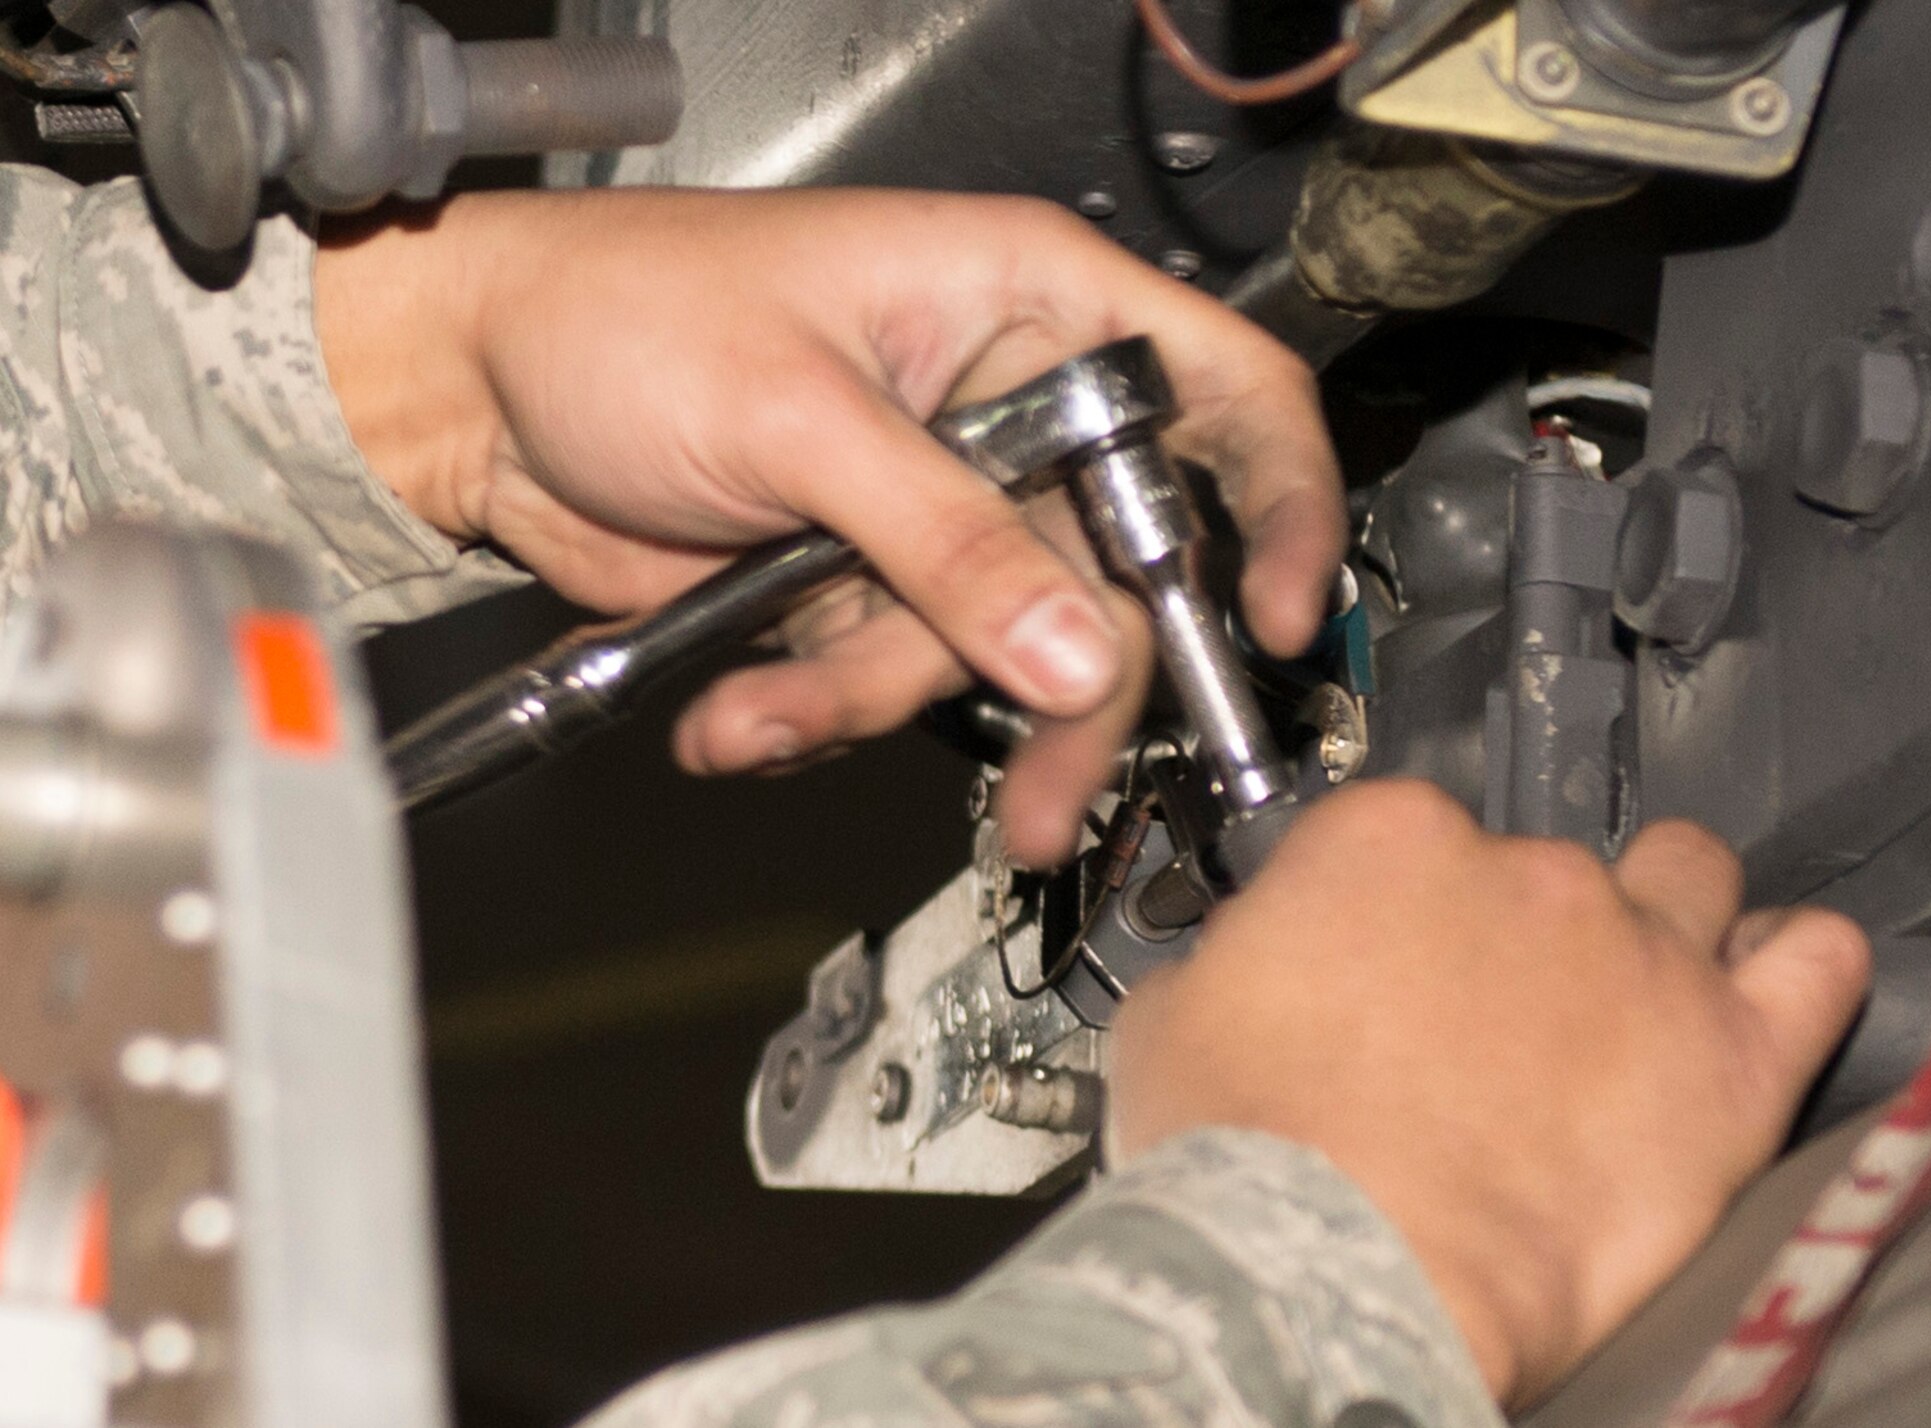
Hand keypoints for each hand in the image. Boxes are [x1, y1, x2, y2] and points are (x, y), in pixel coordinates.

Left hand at [314, 188, 1340, 862]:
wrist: (480, 386)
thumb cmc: (626, 313)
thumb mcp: (798, 418)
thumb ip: (946, 544)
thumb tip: (1078, 653)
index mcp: (1025, 304)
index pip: (1222, 392)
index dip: (1280, 505)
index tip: (1278, 622)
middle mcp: (1004, 410)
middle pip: (1117, 577)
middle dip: (1065, 695)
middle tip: (1039, 799)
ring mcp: (938, 509)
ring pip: (995, 655)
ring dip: (879, 705)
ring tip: (765, 713)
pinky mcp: (870, 584)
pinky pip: (892, 682)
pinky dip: (816, 711)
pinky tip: (737, 703)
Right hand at [1107, 781, 1870, 1407]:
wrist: (1334, 1267)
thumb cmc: (1249, 1156)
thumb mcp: (1174, 1019)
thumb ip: (1239, 962)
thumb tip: (1251, 977)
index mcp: (1384, 840)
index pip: (1407, 831)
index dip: (1393, 903)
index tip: (1383, 956)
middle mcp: (1521, 868)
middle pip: (1543, 859)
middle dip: (1515, 923)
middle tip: (1485, 1010)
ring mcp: (1634, 950)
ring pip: (1688, 877)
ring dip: (1662, 917)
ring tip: (1628, 989)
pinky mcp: (1726, 1054)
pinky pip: (1815, 963)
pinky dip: (1794, 965)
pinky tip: (1759, 992)